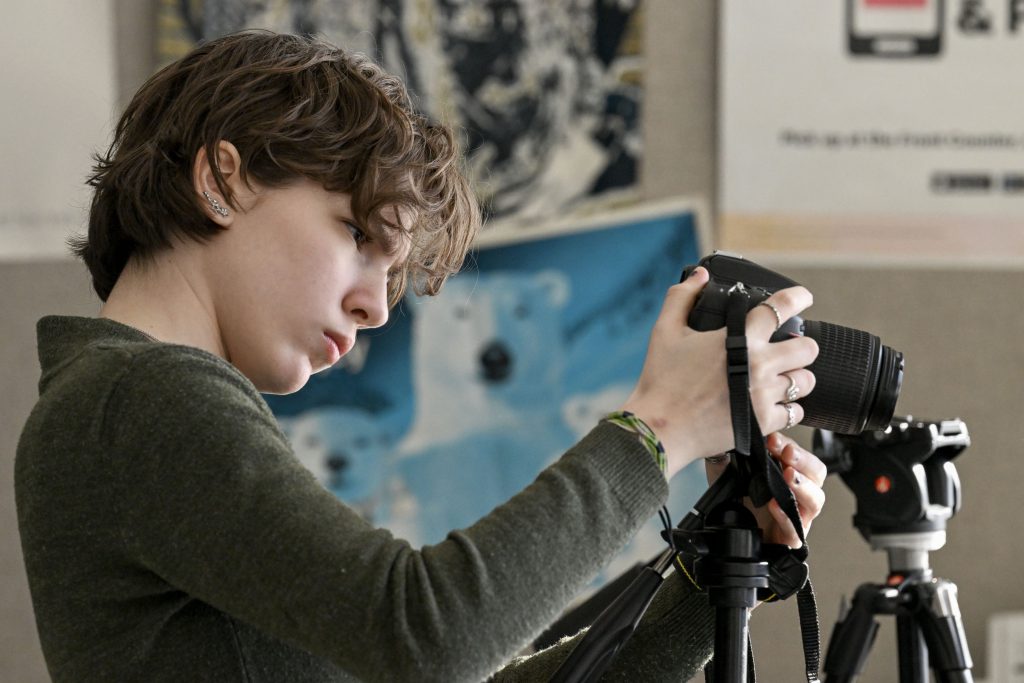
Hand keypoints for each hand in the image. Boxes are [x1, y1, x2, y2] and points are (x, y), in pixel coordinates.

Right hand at [620, 267, 818, 477]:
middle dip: (801, 346)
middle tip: (789, 349)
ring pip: (806, 381)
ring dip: (797, 377)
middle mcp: (759, 365)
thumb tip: (699, 275)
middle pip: (807, 348)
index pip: (779, 309)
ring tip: (782, 378)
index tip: (803, 297)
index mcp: (739, 338)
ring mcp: (764, 395)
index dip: (797, 298)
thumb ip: (681, 297)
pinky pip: (796, 413)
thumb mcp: (664, 331)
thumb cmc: (661, 380)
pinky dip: (789, 408)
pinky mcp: (764, 422)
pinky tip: (775, 404)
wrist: (659, 428)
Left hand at [704, 433, 827, 547]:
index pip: (800, 455)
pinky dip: (786, 516)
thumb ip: (731, 453)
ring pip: (815, 500)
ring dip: (803, 485)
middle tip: (787, 453)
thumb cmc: (735, 501)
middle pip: (817, 473)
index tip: (773, 439)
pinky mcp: (791, 537)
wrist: (729, 534)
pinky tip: (774, 505)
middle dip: (803, 460)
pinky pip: (795, 528)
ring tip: (788, 475)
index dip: (789, 445)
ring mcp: (798, 515)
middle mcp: (798, 492)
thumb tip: (729, 434)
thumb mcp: (729, 472)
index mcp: (788, 473)